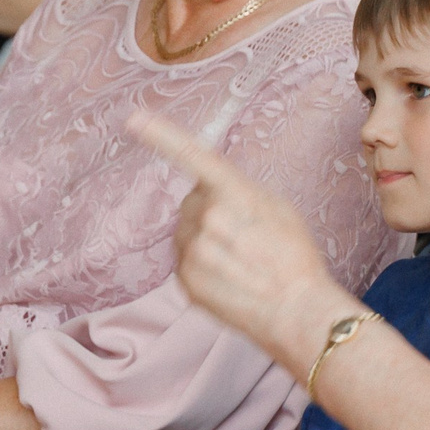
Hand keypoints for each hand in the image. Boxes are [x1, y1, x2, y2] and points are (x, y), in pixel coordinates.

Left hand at [128, 110, 345, 359]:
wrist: (296, 312)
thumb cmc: (295, 257)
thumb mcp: (278, 208)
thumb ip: (241, 191)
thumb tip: (213, 191)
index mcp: (235, 194)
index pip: (194, 156)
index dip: (161, 135)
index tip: (133, 118)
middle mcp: (208, 220)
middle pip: (193, 201)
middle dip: (209, 208)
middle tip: (242, 232)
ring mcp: (192, 252)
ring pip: (188, 231)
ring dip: (206, 238)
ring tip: (239, 260)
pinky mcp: (184, 281)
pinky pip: (186, 259)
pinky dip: (202, 264)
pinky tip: (228, 276)